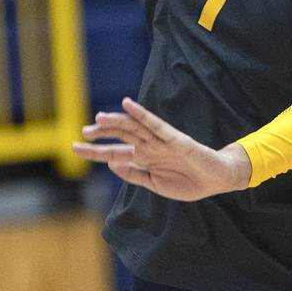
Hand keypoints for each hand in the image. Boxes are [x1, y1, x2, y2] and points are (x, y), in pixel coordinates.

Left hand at [75, 99, 251, 200]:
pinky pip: (156, 125)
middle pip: (120, 137)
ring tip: (98, 119)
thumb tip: (111, 163)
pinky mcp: (174, 139)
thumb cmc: (188, 183)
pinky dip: (142, 115)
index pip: (114, 153)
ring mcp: (160, 142)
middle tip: (83, 133)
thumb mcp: (155, 185)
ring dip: (116, 123)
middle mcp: (148, 148)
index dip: (95, 151)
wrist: (215, 180)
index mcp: (143, 160)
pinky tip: (129, 105)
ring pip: (134, 128)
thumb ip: (134, 174)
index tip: (75, 148)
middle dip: (102, 134)